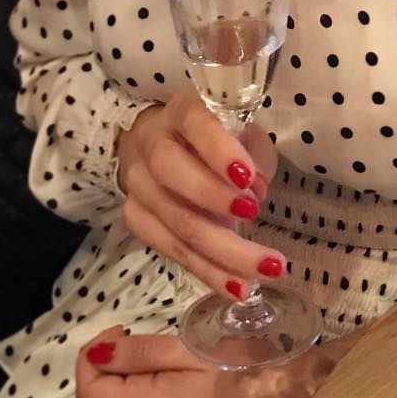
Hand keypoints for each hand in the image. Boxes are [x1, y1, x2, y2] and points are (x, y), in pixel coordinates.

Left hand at [76, 324, 356, 397]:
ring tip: (133, 343)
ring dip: (112, 373)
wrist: (270, 389)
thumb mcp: (184, 348)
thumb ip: (138, 352)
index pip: (89, 392)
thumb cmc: (232, 363)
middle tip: (121, 333)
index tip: (115, 328)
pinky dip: (126, 382)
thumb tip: (96, 354)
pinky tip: (147, 362)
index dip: (89, 357)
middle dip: (98, 364)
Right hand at [116, 90, 280, 297]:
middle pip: (172, 175)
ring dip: (221, 253)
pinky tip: (235, 285)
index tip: (247, 177)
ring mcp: (138, 184)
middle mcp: (151, 144)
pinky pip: (170, 250)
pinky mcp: (135, 218)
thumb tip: (255, 191)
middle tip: (256, 218)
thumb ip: (253, 152)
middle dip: (216, 203)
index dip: (218, 151)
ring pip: (174, 222)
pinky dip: (206, 271)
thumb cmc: (211, 137)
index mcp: (181, 112)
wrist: (155, 143)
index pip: (194, 124)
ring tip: (261, 273)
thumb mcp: (239, 130)